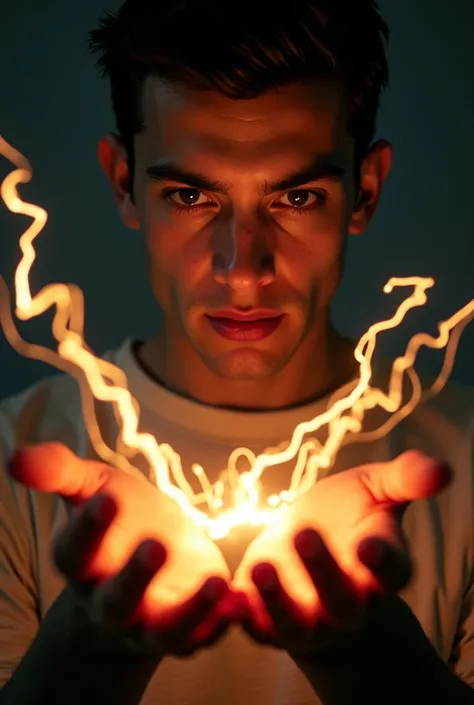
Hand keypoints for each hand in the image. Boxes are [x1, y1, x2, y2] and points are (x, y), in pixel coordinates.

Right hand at [9, 442, 232, 656]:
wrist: (151, 557)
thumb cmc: (122, 517)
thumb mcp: (93, 486)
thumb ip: (60, 473)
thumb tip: (15, 457)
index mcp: (83, 562)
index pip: (76, 551)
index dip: (89, 528)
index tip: (107, 500)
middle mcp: (110, 600)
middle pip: (117, 599)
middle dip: (135, 576)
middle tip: (156, 545)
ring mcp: (150, 620)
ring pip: (164, 629)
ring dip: (189, 612)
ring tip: (216, 582)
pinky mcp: (188, 629)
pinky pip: (203, 637)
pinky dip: (222, 624)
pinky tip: (242, 600)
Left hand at [232, 450, 450, 655]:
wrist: (312, 551)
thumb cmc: (350, 516)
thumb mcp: (376, 489)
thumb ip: (405, 479)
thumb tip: (444, 469)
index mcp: (381, 568)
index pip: (390, 572)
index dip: (382, 562)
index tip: (369, 546)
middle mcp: (348, 602)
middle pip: (342, 599)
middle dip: (324, 571)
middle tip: (305, 533)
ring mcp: (308, 617)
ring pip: (296, 623)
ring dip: (278, 600)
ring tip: (261, 566)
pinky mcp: (269, 621)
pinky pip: (256, 628)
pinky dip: (241, 617)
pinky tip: (225, 595)